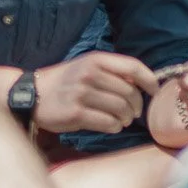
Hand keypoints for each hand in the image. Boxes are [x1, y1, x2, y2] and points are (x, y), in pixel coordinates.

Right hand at [33, 53, 154, 133]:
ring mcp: (82, 94)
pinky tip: (112, 126)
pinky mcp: (76, 114)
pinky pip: (108, 123)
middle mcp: (90, 74)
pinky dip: (115, 127)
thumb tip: (140, 83)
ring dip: (126, 118)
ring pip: (120, 109)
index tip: (155, 91)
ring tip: (123, 120)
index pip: (133, 66)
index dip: (149, 80)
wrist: (32, 94)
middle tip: (133, 113)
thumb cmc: (65, 81)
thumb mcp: (86, 66)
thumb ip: (110, 71)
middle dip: (136, 106)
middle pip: (129, 92)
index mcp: (96, 60)